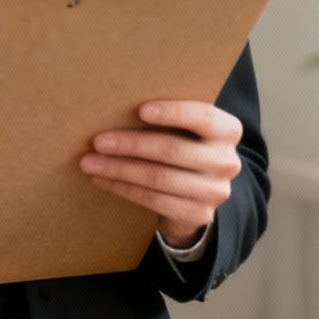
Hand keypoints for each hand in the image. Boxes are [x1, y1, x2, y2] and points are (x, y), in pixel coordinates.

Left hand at [79, 100, 243, 248]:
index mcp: (228, 130)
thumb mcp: (186, 129)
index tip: (139, 110)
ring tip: (90, 163)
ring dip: (119, 169)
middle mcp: (228, 162)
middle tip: (98, 141)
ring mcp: (216, 191)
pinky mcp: (199, 214)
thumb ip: (168, 118)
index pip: (203, 117)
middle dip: (131, 144)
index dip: (172, 113)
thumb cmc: (184, 146)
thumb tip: (117, 104)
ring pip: (159, 178)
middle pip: (174, 150)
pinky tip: (103, 180)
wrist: (198, 192)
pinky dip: (123, 188)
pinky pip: (153, 200)